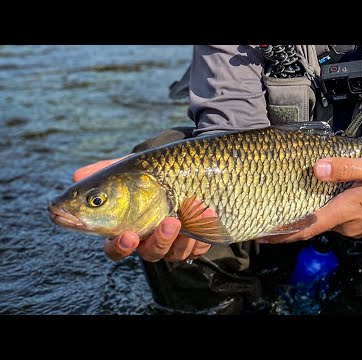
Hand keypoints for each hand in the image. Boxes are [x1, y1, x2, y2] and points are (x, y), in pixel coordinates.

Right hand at [73, 158, 211, 261]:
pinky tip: (209, 212)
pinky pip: (200, 246)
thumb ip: (104, 172)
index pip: (116, 248)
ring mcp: (174, 242)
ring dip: (183, 236)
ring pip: (176, 253)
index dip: (119, 247)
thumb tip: (76, 176)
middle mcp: (150, 240)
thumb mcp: (129, 168)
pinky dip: (205, 232)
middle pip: (150, 253)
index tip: (127, 235)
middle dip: (159, 241)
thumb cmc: (153, 171)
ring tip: (190, 210)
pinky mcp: (196, 239)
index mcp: (127, 228)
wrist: (190, 166)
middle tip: (169, 222)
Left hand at [258, 155, 361, 243]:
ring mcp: (355, 228)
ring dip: (310, 214)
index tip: (260, 234)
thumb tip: (314, 169)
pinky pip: (338, 220)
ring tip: (293, 199)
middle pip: (312, 224)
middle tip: (270, 210)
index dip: (281, 233)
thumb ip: (344, 169)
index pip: (305, 227)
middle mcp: (346, 225)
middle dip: (291, 221)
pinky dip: (325, 212)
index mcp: (344, 212)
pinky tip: (324, 199)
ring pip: (326, 221)